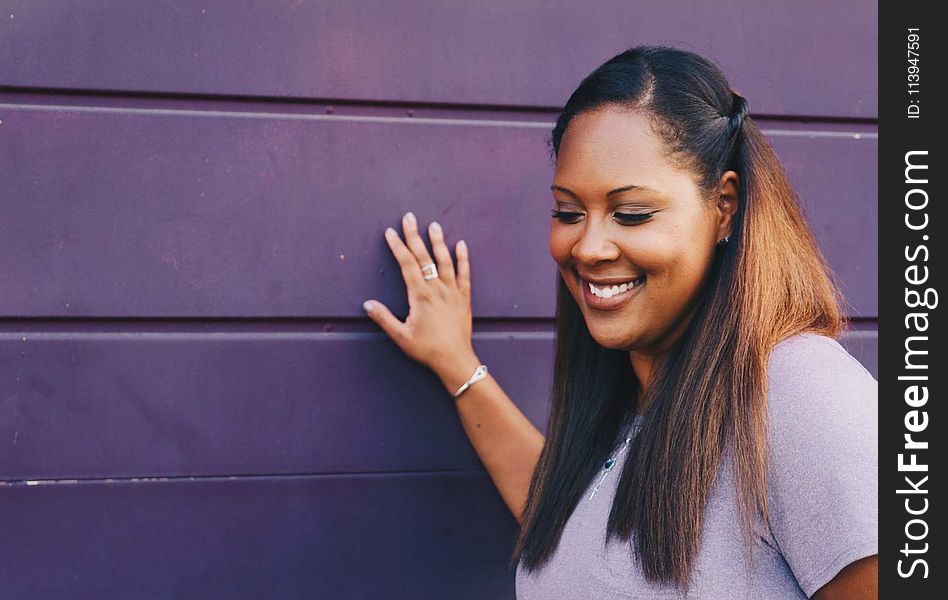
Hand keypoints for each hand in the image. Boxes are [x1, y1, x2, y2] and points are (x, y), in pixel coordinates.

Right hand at [363, 211, 475, 375]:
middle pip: (424, 257)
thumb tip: (367, 304)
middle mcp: (437, 289)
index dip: (398, 247)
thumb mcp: (401, 336)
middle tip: (409, 217)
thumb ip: (384, 318)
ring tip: (433, 225)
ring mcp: (452, 292)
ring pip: (445, 261)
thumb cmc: (427, 349)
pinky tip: (460, 244)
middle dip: (414, 236)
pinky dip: (463, 258)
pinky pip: (464, 274)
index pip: (407, 265)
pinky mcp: (464, 298)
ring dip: (438, 242)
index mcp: (420, 296)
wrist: (455, 359)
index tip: (390, 232)